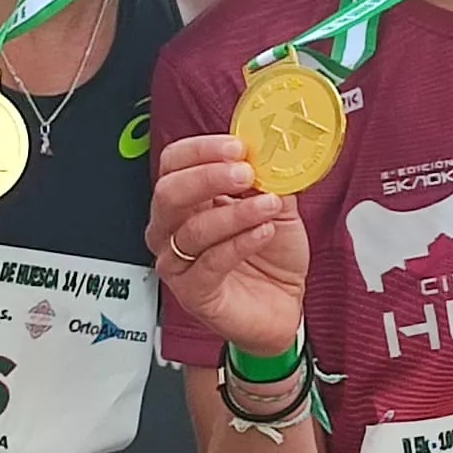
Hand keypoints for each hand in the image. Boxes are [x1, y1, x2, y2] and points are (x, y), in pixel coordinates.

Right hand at [149, 134, 308, 354]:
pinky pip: (210, 263)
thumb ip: (270, 179)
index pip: (174, 163)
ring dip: (236, 212)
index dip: (200, 150)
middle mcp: (172, 230)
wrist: (283, 306)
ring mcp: (179, 263)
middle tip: (244, 173)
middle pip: (169, 193)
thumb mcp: (276, 206)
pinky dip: (240, 243)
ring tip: (268, 205)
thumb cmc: (271, 257)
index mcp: (187, 201)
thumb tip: (272, 152)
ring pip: (192, 230)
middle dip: (208, 177)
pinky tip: (264, 233)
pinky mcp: (194, 293)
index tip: (236, 146)